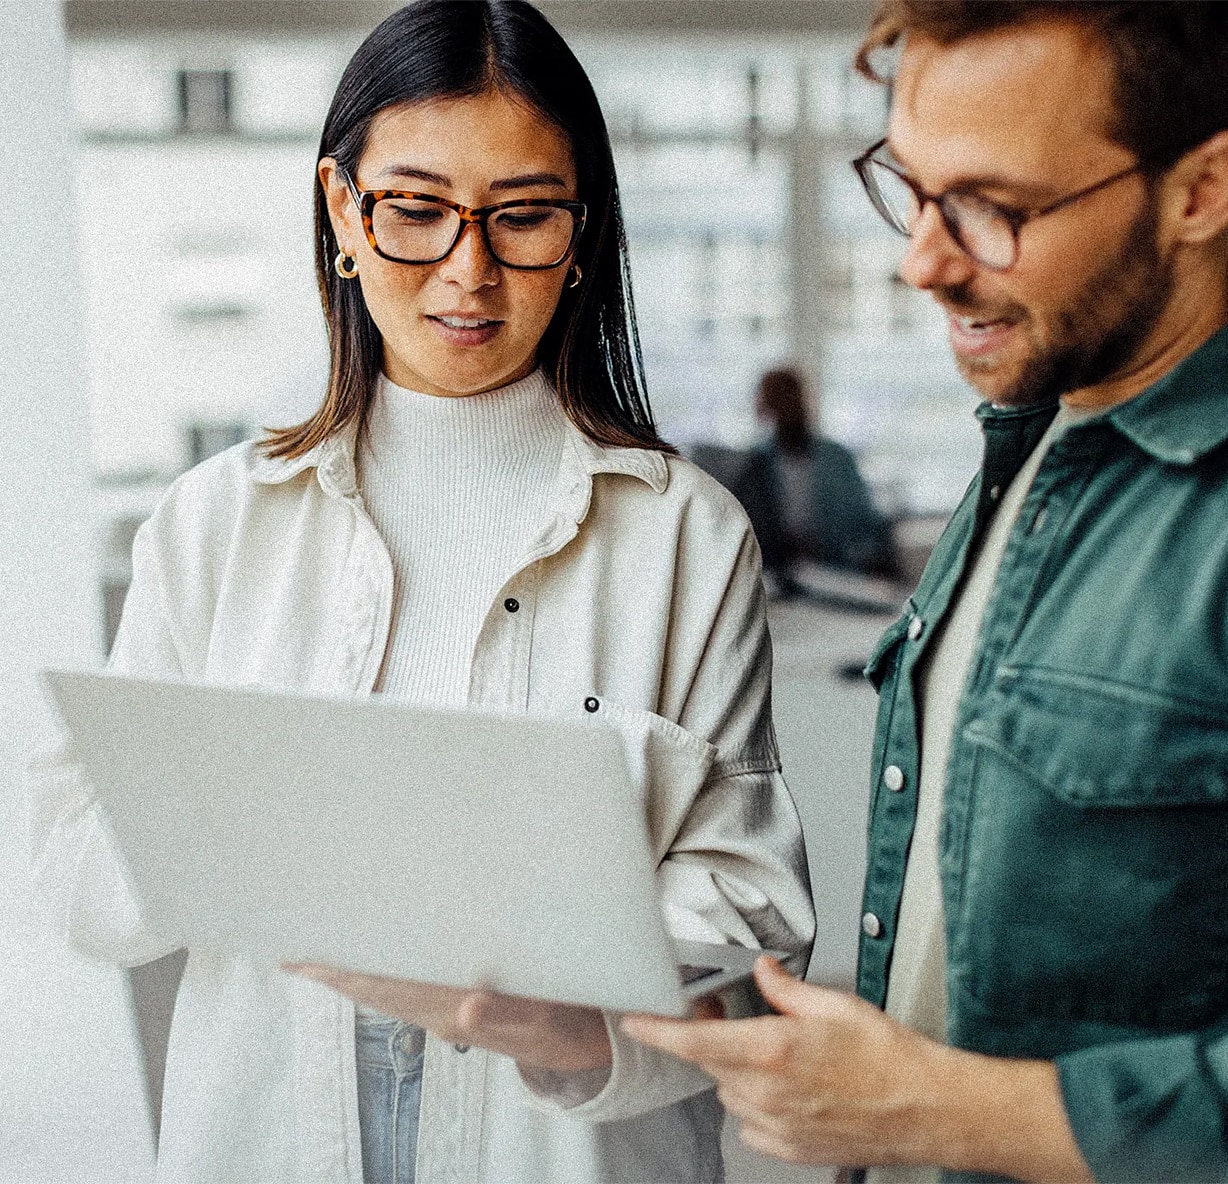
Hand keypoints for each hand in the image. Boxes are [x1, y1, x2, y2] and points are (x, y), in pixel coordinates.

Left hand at [284, 963, 611, 1073]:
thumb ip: (507, 1011)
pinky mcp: (457, 1004)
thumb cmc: (564, 1022)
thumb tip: (468, 1006)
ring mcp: (445, 1009)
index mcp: (452, 1007)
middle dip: (334, 969)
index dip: (343, 972)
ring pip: (386, 989)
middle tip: (292, 947)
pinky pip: (405, 988)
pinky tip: (370, 960)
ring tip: (316, 951)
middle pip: (374, 989)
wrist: (584, 1045)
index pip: (384, 986)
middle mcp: (439, 1009)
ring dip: (351, 972)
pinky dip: (379, 974)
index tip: (303, 956)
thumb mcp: (545, 1019)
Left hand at [622, 956, 1092, 1180]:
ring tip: (783, 1056)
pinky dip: (758, 1102)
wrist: (927, 1108)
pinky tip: (792, 1089)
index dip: (656, 1031)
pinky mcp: (789, 1149)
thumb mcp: (835, 1004)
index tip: (634, 1021)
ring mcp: (776, 1125)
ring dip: (739, 1070)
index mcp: (772, 1049)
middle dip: (714, 1037)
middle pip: (709, 1062)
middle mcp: (766, 1091)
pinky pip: (751, 1122)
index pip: (694, 1041)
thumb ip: (785, 989)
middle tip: (739, 1018)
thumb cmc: (889, 1057)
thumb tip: (763, 972)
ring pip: (729, 1091)